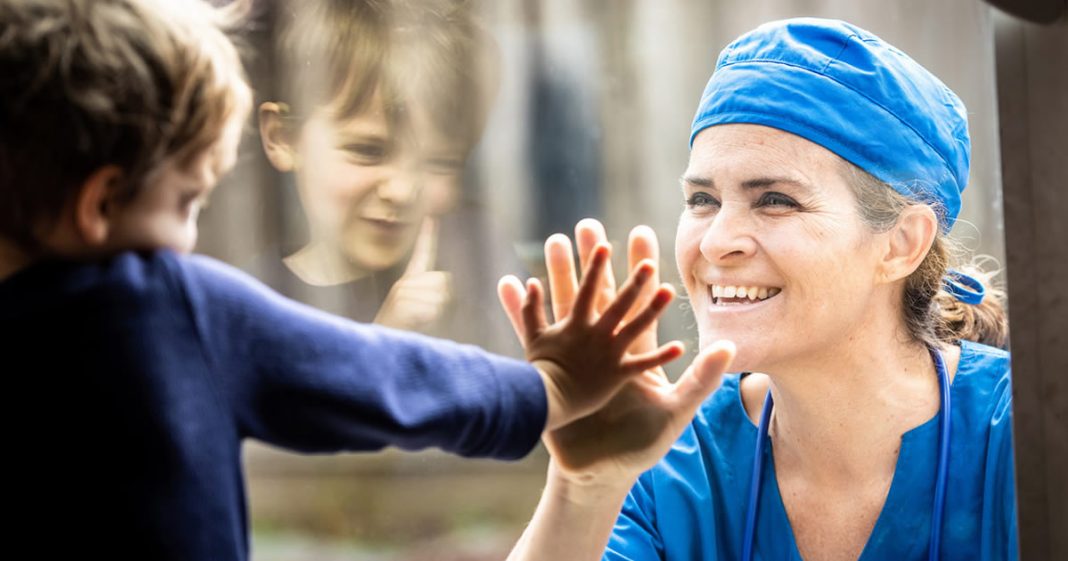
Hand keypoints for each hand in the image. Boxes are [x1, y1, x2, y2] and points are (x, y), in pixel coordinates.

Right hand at [375, 218, 450, 330]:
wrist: (381, 347)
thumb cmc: (404, 330)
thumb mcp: (420, 309)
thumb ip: (432, 294)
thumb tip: (444, 278)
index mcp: (409, 282)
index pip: (422, 255)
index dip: (426, 236)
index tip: (430, 217)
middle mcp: (404, 283)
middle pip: (443, 280)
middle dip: (441, 299)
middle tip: (422, 315)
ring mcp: (402, 291)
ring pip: (439, 295)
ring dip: (434, 312)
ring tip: (416, 321)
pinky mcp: (402, 301)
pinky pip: (431, 307)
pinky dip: (428, 318)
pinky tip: (413, 323)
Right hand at [499, 220, 734, 484]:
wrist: (598, 470)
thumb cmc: (639, 445)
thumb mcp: (676, 412)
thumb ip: (700, 380)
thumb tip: (728, 346)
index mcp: (630, 352)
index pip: (636, 302)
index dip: (638, 271)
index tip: (639, 234)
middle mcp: (603, 348)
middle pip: (598, 295)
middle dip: (594, 260)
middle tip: (588, 226)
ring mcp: (575, 357)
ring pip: (564, 305)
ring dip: (557, 273)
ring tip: (553, 242)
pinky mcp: (550, 372)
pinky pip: (530, 334)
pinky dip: (519, 309)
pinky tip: (510, 282)